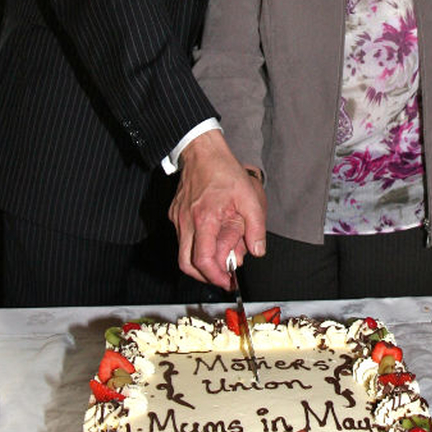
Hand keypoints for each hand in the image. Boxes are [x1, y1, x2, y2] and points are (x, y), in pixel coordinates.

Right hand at [168, 130, 266, 288]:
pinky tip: (211, 237)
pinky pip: (182, 237)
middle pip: (186, 264)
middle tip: (222, 277)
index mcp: (204, 219)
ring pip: (183, 252)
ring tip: (221, 255)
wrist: (202, 150)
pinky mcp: (175, 213)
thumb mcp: (249, 197)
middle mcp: (186, 222)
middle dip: (204, 275)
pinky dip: (195, 245)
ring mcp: (178, 218)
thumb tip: (257, 251)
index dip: (215, 276)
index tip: (227, 281)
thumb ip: (255, 227)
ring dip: (200, 260)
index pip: (202, 260)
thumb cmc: (224, 171)